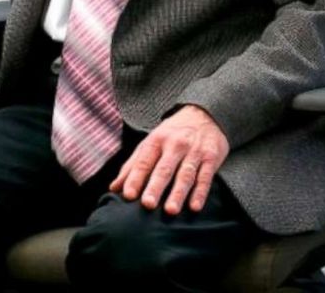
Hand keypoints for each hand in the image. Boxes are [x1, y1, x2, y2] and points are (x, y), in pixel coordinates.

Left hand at [109, 105, 228, 214]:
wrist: (204, 114)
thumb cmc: (172, 134)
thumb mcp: (151, 142)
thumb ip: (132, 166)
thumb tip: (114, 188)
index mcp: (156, 141)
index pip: (143, 162)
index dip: (135, 179)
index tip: (127, 195)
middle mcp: (175, 145)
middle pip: (164, 169)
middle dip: (155, 187)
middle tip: (147, 204)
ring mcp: (194, 151)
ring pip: (185, 174)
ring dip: (178, 193)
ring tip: (171, 211)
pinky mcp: (211, 157)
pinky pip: (205, 177)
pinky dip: (200, 192)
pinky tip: (194, 207)